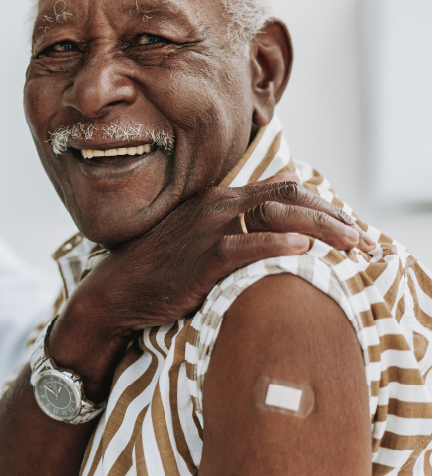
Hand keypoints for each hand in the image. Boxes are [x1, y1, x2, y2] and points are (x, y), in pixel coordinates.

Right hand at [53, 179, 373, 391]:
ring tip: (350, 245)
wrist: (114, 293)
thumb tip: (288, 182)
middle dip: (333, 216)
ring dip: (321, 230)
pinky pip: (245, 246)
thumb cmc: (159, 268)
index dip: (324, 205)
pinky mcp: (200, 257)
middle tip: (362, 239)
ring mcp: (208, 230)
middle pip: (291, 197)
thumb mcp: (202, 231)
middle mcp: (218, 207)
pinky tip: (303, 251)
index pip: (286, 189)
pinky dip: (277, 246)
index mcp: (221, 199)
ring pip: (277, 218)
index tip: (349, 226)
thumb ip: (245, 208)